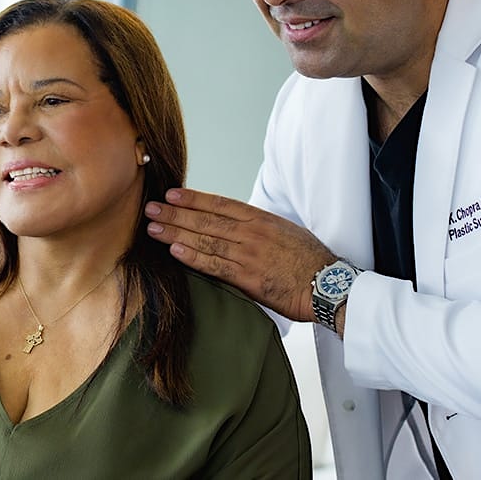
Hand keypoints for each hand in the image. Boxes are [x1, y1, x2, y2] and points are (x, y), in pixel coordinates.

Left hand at [145, 188, 337, 322]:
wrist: (329, 285)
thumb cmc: (311, 260)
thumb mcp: (286, 231)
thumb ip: (259, 227)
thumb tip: (237, 225)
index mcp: (261, 219)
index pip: (220, 204)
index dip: (194, 198)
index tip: (172, 194)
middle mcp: (252, 233)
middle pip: (206, 220)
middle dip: (176, 213)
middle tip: (150, 208)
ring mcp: (249, 254)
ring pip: (205, 241)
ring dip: (177, 233)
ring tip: (153, 228)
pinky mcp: (249, 278)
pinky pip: (216, 266)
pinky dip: (194, 258)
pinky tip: (175, 251)